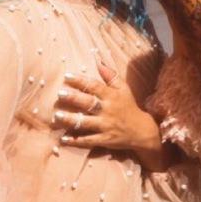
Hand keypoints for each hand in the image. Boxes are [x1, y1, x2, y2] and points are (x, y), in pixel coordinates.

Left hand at [54, 61, 168, 168]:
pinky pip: (89, 140)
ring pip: (86, 122)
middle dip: (74, 98)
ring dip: (71, 119)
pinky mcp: (105, 140)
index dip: (81, 81)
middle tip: (60, 94)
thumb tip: (98, 60)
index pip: (94, 86)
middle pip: (89, 103)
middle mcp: (108, 110)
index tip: (67, 76)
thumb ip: (110, 75)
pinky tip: (63, 139)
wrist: (143, 131)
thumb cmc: (129, 107)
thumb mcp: (123, 89)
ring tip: (57, 116)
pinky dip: (76, 140)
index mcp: (112, 96)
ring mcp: (106, 126)